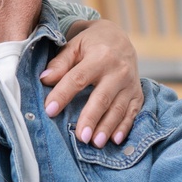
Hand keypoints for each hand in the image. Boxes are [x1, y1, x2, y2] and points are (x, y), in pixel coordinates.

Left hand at [41, 19, 142, 146]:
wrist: (119, 39)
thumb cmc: (91, 44)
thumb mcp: (74, 46)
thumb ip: (60, 63)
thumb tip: (44, 79)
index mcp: (100, 56)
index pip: (78, 78)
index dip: (63, 94)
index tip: (50, 110)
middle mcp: (118, 70)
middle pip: (102, 97)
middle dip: (91, 118)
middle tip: (80, 137)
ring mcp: (130, 83)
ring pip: (118, 108)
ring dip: (107, 127)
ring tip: (95, 143)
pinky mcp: (137, 94)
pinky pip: (132, 112)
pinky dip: (125, 127)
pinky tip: (115, 140)